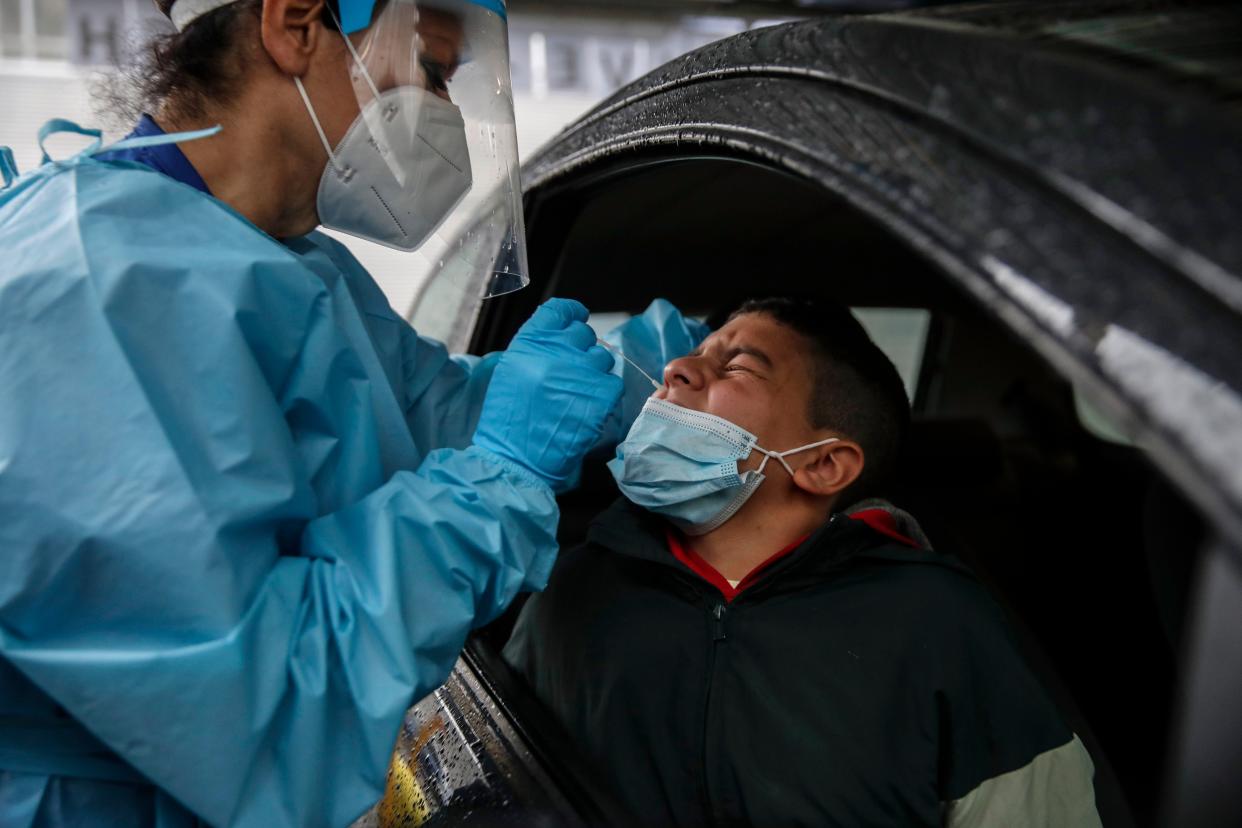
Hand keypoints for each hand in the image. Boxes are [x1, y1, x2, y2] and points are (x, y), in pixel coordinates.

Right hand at [474, 298, 622, 491]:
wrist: (517, 459)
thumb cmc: (509, 423)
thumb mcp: (512, 372)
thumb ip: (537, 349)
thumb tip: (563, 337)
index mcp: (530, 342)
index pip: (560, 310)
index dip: (572, 315)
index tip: (576, 321)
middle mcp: (556, 351)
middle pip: (584, 334)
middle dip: (582, 352)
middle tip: (571, 376)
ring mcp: (581, 372)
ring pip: (602, 359)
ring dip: (594, 375)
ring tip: (575, 398)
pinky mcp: (601, 394)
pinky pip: (613, 384)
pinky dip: (603, 397)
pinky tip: (585, 411)